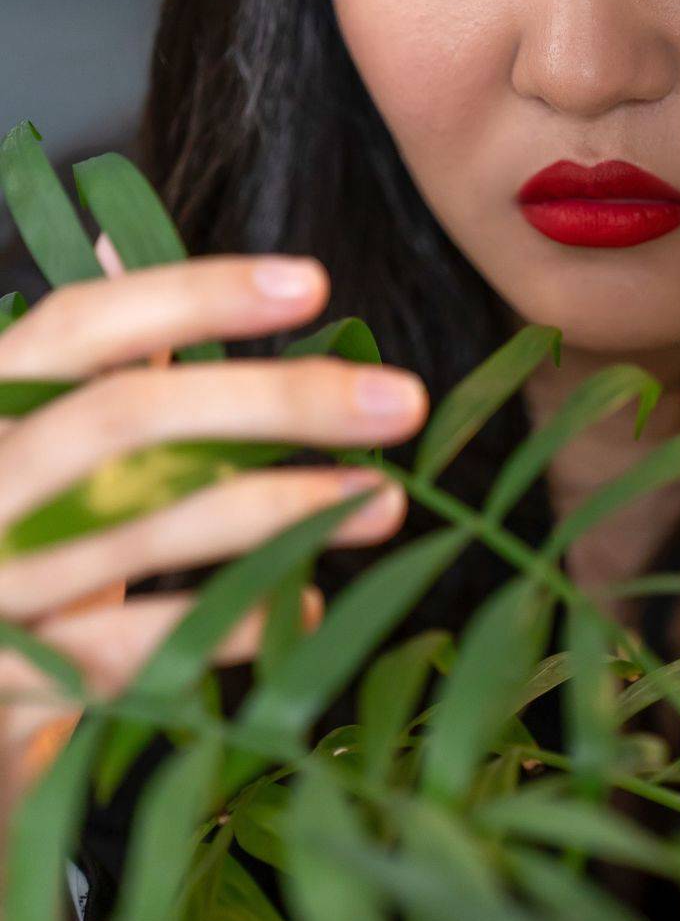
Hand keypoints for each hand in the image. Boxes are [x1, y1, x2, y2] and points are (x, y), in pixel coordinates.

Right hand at [0, 238, 428, 837]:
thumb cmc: (4, 545)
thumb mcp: (26, 439)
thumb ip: (75, 359)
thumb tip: (113, 238)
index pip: (80, 325)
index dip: (195, 295)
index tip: (313, 286)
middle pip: (127, 418)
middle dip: (274, 401)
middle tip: (400, 401)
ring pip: (145, 529)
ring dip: (283, 509)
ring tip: (385, 500)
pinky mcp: (9, 681)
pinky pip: (139, 649)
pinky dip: (233, 622)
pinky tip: (311, 602)